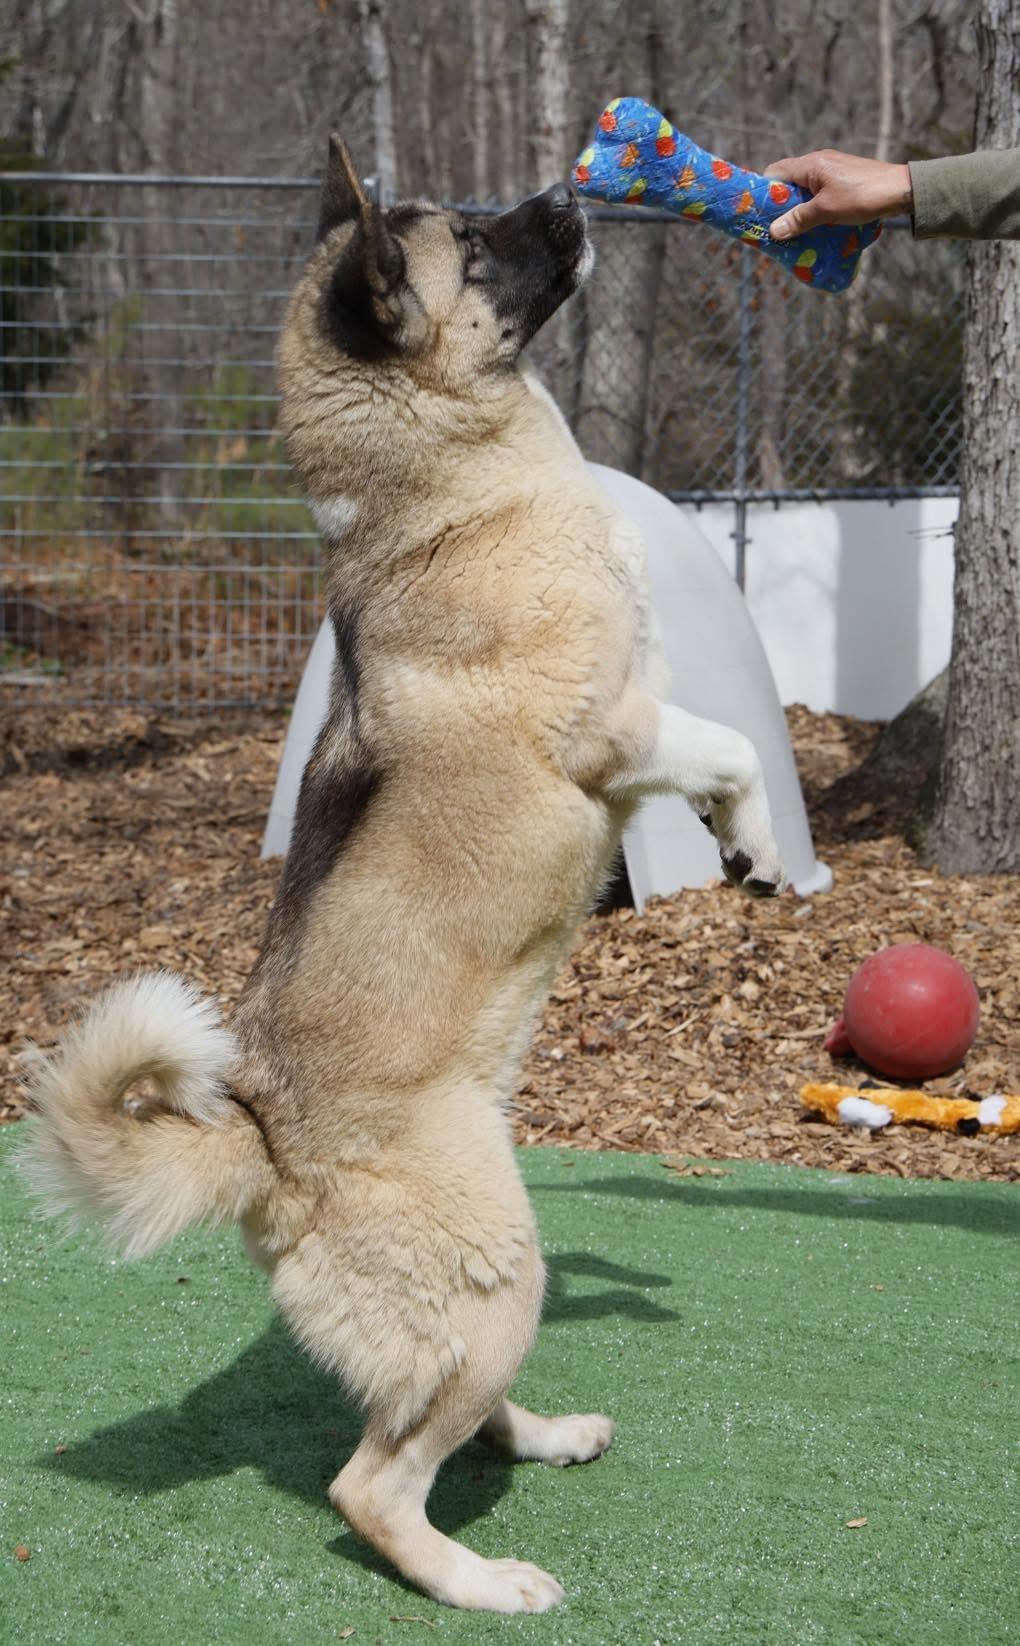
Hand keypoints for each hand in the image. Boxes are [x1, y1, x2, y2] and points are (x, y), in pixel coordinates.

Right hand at [763, 150, 912, 239]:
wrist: (901, 189)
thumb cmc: (862, 196)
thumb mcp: (826, 211)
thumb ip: (799, 219)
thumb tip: (774, 231)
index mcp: (811, 164)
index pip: (775, 172)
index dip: (765, 191)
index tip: (760, 212)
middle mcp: (819, 162)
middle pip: (789, 181)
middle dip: (781, 204)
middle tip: (776, 226)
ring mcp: (833, 170)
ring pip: (805, 188)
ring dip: (799, 207)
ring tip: (795, 230)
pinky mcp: (844, 179)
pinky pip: (820, 192)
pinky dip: (814, 206)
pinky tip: (816, 223)